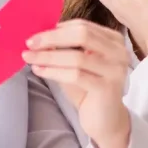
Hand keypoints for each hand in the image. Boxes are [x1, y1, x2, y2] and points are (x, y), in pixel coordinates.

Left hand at [23, 19, 131, 147]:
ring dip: (49, 56)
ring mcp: (115, 69)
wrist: (106, 121)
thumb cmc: (88, 90)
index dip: (57, 29)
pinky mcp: (107, 88)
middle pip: (82, 35)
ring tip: (29, 58)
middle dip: (52, 38)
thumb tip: (39, 37)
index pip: (82, 25)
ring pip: (77, 56)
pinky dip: (54, 71)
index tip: (36, 35)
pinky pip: (76, 75)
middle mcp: (118, 52)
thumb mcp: (76, 64)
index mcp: (112, 40)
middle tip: (29, 43)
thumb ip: (64, 49)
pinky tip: (39, 71)